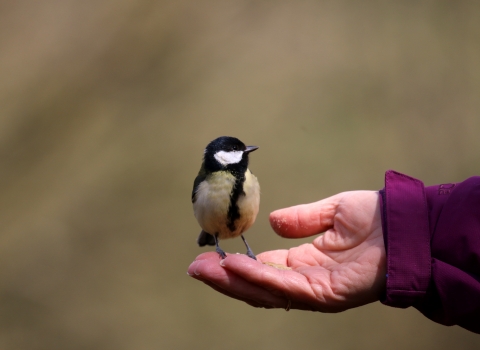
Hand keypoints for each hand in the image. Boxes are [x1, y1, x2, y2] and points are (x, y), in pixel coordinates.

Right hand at [188, 191, 385, 311]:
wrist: (406, 223)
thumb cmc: (375, 218)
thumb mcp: (330, 212)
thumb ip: (302, 219)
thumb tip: (271, 222)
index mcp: (304, 262)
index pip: (262, 269)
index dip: (236, 265)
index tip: (209, 255)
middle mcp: (305, 279)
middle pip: (257, 285)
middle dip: (224, 277)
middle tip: (195, 267)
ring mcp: (315, 290)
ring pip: (265, 291)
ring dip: (233, 280)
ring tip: (205, 268)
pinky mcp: (326, 294)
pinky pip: (286, 287)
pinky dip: (259, 278)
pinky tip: (235, 267)